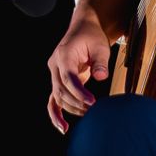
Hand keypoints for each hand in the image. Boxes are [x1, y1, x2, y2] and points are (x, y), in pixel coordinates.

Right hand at [46, 10, 110, 133]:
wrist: (83, 28)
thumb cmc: (92, 36)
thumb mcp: (100, 46)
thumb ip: (101, 61)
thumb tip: (102, 77)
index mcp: (63, 55)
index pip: (68, 78)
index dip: (79, 92)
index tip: (92, 102)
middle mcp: (55, 65)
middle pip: (61, 90)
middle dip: (76, 103)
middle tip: (93, 111)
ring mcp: (54, 73)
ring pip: (57, 97)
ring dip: (71, 109)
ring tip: (87, 116)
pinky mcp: (58, 79)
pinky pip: (53, 99)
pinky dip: (56, 113)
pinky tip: (62, 127)